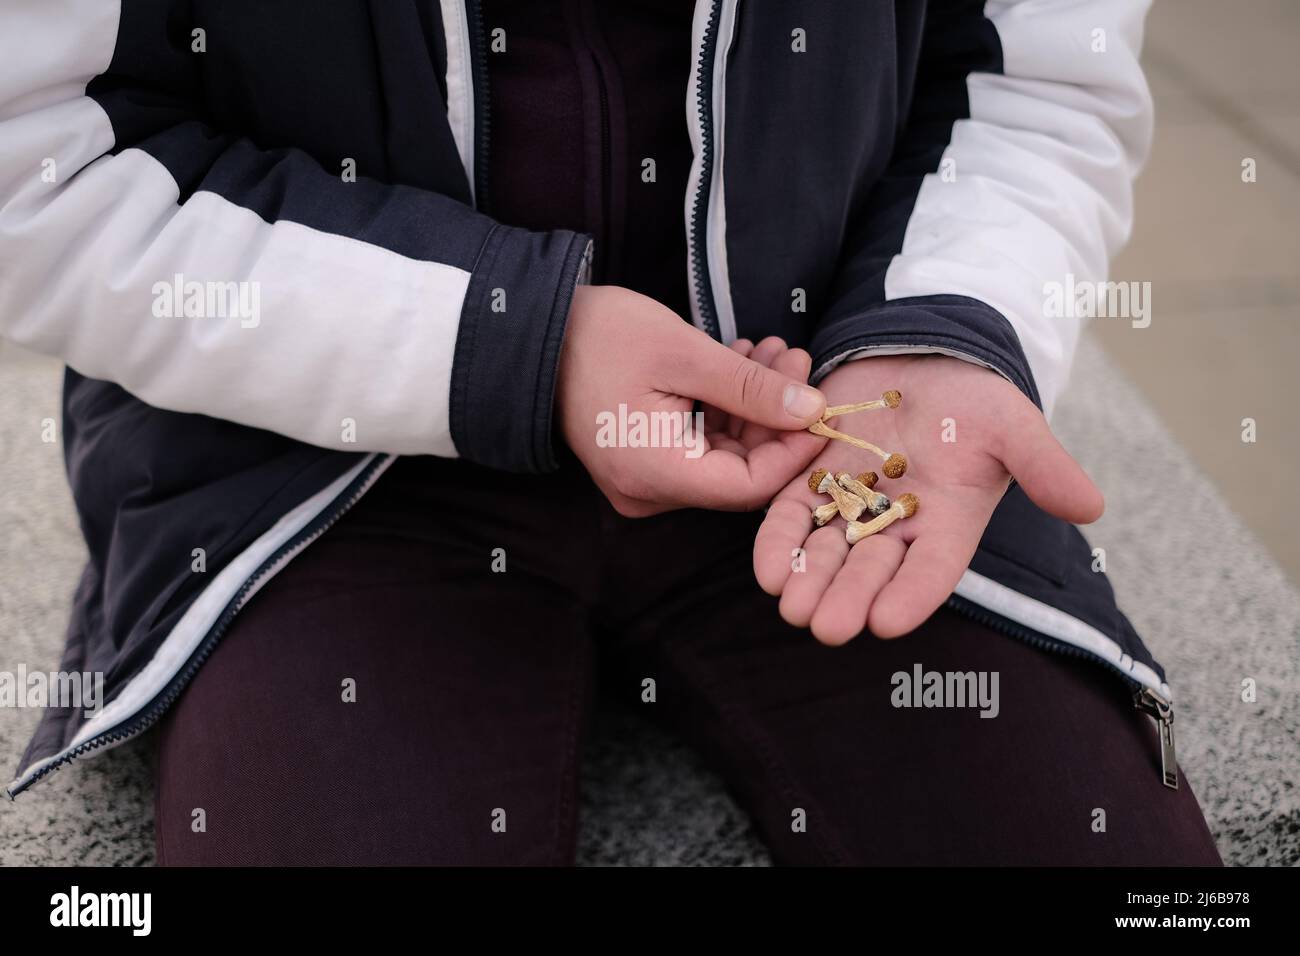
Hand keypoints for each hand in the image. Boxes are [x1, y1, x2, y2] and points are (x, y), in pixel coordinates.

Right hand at [558, 285, 827, 515]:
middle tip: (796, 359)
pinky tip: (742, 364)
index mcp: (656, 473)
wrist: (531, 332)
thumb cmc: (599, 337)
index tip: (821, 405)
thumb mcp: (685, 353)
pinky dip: (726, 410)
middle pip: (739, 472)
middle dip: (776, 417)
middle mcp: (649, 491)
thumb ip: (751, 388)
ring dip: (753, 405)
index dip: (794, 451)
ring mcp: (644, 479)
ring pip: (723, 456)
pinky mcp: (642, 460)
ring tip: (772, 351)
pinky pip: (699, 446)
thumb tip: (813, 410)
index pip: (748, 487)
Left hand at [753, 353, 1103, 642]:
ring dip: (809, 578)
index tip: (889, 622)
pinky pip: (793, 515)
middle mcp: (897, 526)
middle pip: (870, 571)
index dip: (911, 596)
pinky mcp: (811, 479)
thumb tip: (1091, 506)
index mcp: (949, 524)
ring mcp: (851, 505)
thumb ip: (1044, 465)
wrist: (925, 354)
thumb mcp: (1014, 424)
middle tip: (825, 627)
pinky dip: (780, 540)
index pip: (932, 570)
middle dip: (847, 598)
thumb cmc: (976, 396)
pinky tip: (767, 567)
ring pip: (826, 550)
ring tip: (790, 604)